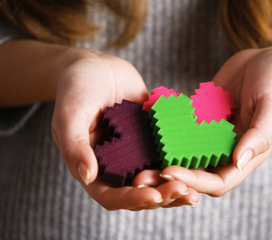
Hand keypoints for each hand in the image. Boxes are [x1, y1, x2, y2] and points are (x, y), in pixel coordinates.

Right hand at [51, 49, 197, 209]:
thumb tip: (87, 177)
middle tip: (184, 192)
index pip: (112, 195)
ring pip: (158, 177)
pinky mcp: (154, 138)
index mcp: (94, 167)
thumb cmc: (76, 88)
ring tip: (196, 188)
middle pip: (140, 191)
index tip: (154, 196)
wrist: (97, 66)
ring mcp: (137, 152)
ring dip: (176, 184)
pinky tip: (201, 160)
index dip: (133, 199)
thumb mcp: (69, 115)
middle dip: (162, 196)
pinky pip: (169, 152)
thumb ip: (75, 146)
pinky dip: (183, 160)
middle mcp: (117, 165)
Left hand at [137, 47, 271, 197]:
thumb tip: (238, 162)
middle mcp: (227, 148)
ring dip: (163, 157)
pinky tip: (148, 122)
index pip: (218, 181)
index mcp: (247, 154)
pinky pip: (182, 126)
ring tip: (139, 156)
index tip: (169, 172)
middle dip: (172, 177)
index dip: (194, 181)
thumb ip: (259, 135)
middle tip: (143, 175)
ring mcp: (213, 133)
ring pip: (185, 152)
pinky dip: (167, 127)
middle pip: (197, 172)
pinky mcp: (203, 116)